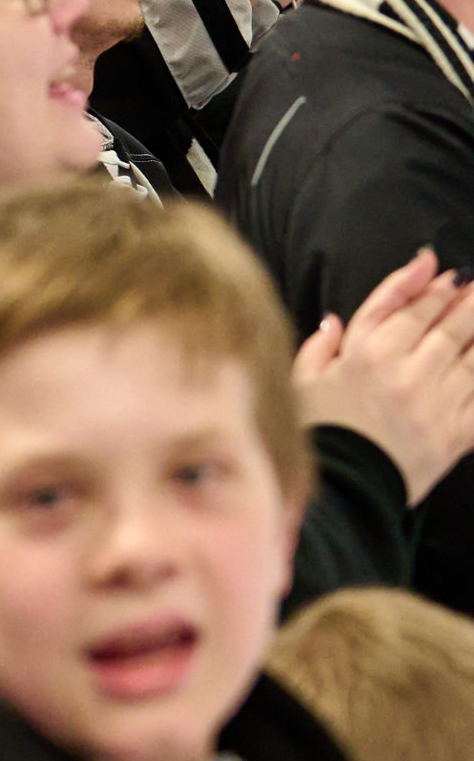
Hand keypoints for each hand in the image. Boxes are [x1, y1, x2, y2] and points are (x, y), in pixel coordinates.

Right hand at [295, 247, 473, 504]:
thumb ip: (320, 348)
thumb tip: (333, 320)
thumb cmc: (318, 434)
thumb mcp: (302, 383)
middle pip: (444, 325)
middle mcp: (403, 371)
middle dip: (465, 301)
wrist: (342, 491)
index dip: (425, 284)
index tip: (440, 269)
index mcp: (363, 354)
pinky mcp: (456, 432)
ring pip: (471, 355)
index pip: (403, 307)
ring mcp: (434, 401)